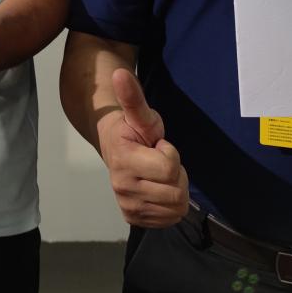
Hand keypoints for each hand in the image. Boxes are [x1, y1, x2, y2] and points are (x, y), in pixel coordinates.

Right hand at [98, 69, 188, 227]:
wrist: (115, 149)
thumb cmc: (131, 131)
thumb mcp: (139, 114)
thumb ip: (132, 97)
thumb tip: (120, 73)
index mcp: (124, 161)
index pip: (169, 167)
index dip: (170, 153)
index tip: (157, 145)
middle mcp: (123, 188)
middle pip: (176, 191)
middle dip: (176, 174)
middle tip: (160, 161)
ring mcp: (128, 206)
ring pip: (176, 207)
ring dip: (175, 190)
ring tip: (159, 175)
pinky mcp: (134, 218)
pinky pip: (170, 219)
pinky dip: (170, 205)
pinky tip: (158, 190)